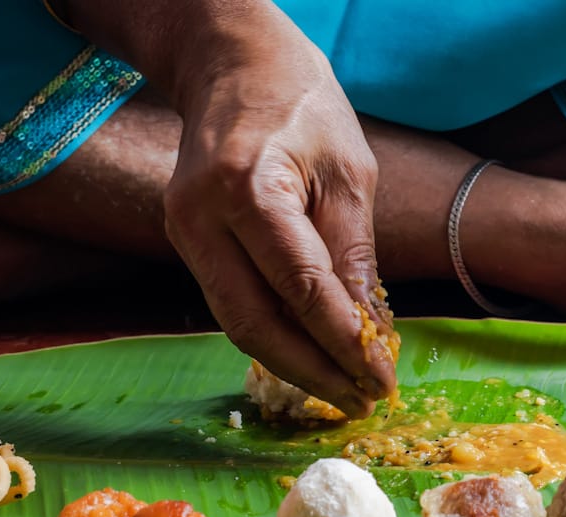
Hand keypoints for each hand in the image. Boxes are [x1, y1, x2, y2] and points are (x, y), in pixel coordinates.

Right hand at [63, 0, 395, 418]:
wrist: (231, 65)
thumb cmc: (301, 106)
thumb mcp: (349, 172)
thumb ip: (354, 255)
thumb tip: (370, 334)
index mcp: (247, 188)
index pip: (301, 289)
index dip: (344, 343)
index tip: (382, 379)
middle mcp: (200, 216)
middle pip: (255, 324)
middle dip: (314, 372)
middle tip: (362, 400)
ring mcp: (184, 231)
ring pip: (237, 324)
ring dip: (293, 364)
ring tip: (344, 389)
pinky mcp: (186, 242)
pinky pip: (231, 303)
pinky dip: (274, 336)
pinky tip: (313, 354)